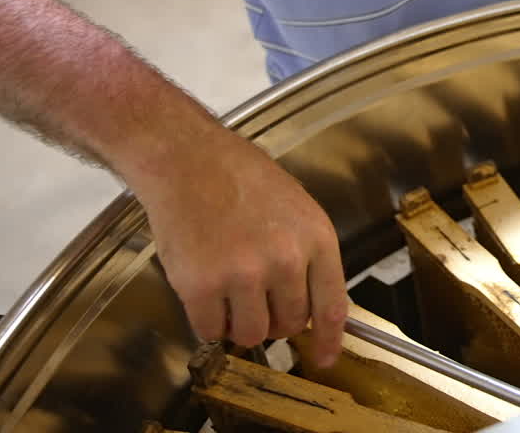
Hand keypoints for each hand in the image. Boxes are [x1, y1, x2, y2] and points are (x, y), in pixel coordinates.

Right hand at [130, 126, 347, 366]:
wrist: (187, 160)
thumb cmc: (240, 178)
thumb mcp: (296, 209)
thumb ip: (308, 256)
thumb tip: (312, 306)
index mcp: (316, 238)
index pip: (332, 306)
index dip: (330, 340)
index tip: (325, 358)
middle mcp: (285, 260)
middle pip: (290, 325)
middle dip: (274, 320)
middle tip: (255, 296)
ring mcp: (243, 275)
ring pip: (251, 334)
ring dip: (239, 323)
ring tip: (228, 291)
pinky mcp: (201, 286)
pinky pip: (210, 331)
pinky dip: (207, 320)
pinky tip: (204, 291)